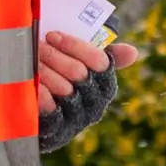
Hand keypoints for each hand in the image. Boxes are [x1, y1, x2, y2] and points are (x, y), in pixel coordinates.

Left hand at [35, 30, 133, 152]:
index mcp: (106, 85)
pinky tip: (33, 81)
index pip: (99, 61)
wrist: (44, 119)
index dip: (74, 45)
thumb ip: (104, 56)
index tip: (53, 35)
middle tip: (38, 46)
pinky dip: (41, 92)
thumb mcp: (85, 67)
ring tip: (32, 60)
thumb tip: (132, 52)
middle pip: (78, 72)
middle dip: (54, 55)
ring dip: (45, 70)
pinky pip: (51, 108)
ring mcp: (77, 118)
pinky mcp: (57, 130)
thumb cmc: (65, 82)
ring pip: (63, 87)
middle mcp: (95, 104)